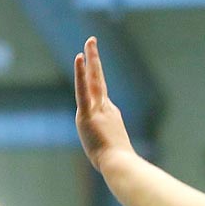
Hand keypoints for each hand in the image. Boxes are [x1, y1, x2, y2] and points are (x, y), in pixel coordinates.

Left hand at [73, 37, 137, 171]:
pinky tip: (79, 58)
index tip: (89, 64)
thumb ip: (115, 151)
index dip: (95, 79)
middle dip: (95, 59)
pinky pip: (83, 90)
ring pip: (94, 79)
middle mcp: (105, 108)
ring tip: (90, 40)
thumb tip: (124, 164)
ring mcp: (98, 110)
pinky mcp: (88, 114)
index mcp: (110, 116)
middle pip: (99, 79)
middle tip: (92, 41)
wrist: (120, 165)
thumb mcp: (116, 154)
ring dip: (92, 58)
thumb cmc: (120, 165)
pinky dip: (81, 73)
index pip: (101, 95)